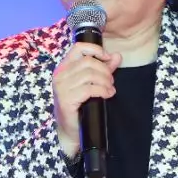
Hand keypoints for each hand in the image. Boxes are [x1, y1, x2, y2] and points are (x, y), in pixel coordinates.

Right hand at [52, 43, 122, 158]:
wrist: (71, 129)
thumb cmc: (81, 104)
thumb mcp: (92, 82)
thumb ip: (104, 68)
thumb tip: (117, 55)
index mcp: (64, 67)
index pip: (79, 47)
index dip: (96, 50)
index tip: (107, 58)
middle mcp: (60, 75)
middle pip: (88, 62)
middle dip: (105, 70)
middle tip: (111, 81)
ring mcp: (61, 87)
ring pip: (90, 74)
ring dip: (105, 81)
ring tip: (109, 89)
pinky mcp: (66, 100)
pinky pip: (89, 89)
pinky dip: (102, 90)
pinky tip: (108, 95)